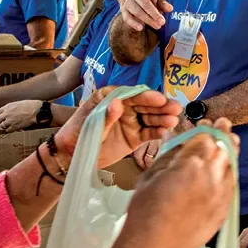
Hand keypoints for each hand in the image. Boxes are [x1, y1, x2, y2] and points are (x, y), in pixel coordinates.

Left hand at [0, 100, 40, 131]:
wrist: (36, 110)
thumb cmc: (30, 105)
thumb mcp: (18, 103)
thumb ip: (12, 107)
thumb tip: (11, 110)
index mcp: (8, 106)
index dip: (1, 115)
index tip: (3, 116)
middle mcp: (7, 113)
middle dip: (1, 121)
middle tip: (5, 122)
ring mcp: (10, 120)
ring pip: (2, 125)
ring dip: (5, 126)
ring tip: (8, 126)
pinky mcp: (14, 126)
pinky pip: (8, 130)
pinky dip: (9, 130)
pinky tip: (12, 129)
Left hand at [53, 88, 181, 168]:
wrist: (72, 154)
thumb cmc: (77, 133)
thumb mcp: (90, 124)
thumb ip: (106, 115)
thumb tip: (118, 102)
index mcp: (111, 96)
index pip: (132, 94)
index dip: (147, 96)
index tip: (160, 99)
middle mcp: (124, 107)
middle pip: (145, 104)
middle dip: (161, 106)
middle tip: (176, 108)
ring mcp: (130, 122)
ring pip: (150, 118)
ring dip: (162, 118)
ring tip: (173, 121)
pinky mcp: (134, 137)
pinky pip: (148, 133)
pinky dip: (157, 132)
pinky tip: (166, 132)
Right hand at [115, 122, 236, 247]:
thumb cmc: (144, 213)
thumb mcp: (150, 176)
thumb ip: (168, 154)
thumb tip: (176, 138)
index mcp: (190, 163)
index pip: (205, 136)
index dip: (205, 128)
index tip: (204, 123)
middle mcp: (210, 176)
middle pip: (223, 147)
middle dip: (223, 134)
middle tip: (223, 125)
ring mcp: (220, 195)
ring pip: (231, 164)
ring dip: (230, 151)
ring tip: (230, 143)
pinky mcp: (224, 211)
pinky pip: (232, 185)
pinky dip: (230, 173)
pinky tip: (225, 170)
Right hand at [121, 0, 172, 31]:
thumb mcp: (157, 0)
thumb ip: (163, 4)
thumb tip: (170, 8)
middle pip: (145, 3)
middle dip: (154, 14)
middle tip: (162, 22)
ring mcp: (128, 1)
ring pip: (137, 11)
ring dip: (147, 20)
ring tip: (157, 26)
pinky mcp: (124, 9)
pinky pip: (127, 17)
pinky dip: (134, 23)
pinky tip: (141, 28)